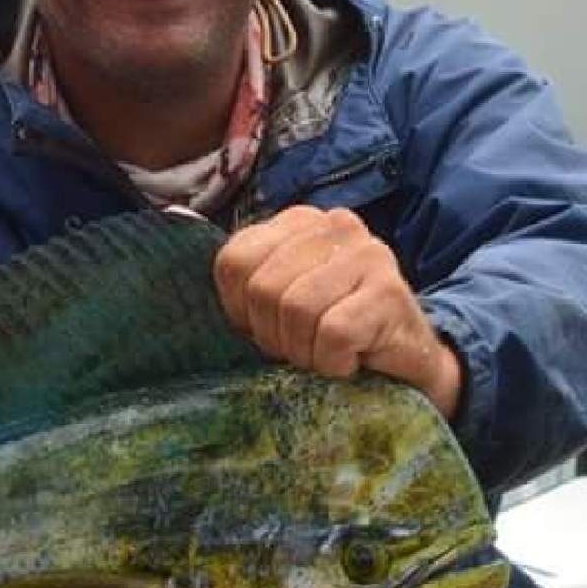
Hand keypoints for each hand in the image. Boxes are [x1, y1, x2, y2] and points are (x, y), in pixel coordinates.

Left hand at [213, 206, 462, 418]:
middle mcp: (334, 224)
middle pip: (263, 288)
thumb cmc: (334, 334)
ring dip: (305, 351)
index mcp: (297, 222)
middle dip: (274, 336)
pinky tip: (351, 361)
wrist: (409, 365)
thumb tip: (177, 274)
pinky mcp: (388, 290)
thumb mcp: (280, 302)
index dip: (241, 310)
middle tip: (303, 349)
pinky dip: (333, 362)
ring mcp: (366, 253)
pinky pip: (332, 333)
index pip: (234, 261)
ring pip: (296, 310)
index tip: (270, 330)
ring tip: (327, 354)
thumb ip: (246, 285)